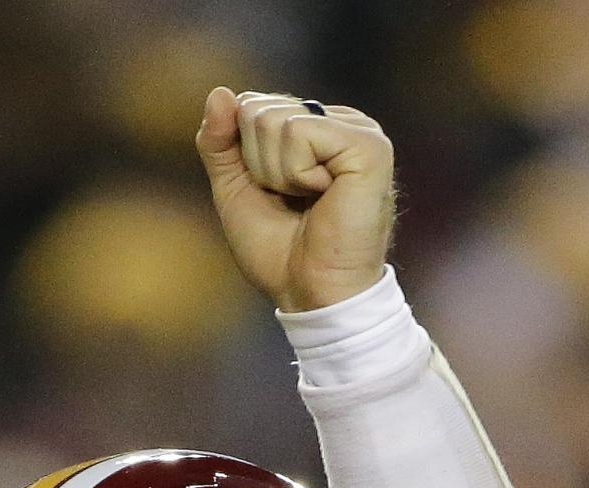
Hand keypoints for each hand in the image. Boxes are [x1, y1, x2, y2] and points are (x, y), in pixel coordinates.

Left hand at [194, 87, 394, 313]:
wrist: (310, 292)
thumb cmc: (278, 249)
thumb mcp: (235, 188)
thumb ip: (219, 142)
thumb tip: (220, 92)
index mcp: (315, 127)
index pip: (252, 106)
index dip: (245, 157)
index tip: (274, 193)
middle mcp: (340, 121)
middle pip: (259, 110)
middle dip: (258, 165)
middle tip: (291, 200)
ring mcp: (358, 130)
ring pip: (275, 120)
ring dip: (277, 173)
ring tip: (309, 200)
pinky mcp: (369, 145)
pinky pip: (299, 132)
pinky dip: (297, 173)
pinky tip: (325, 194)